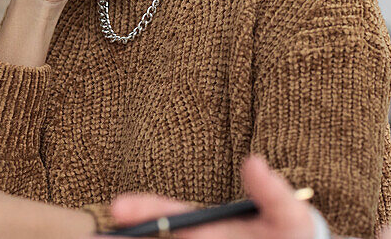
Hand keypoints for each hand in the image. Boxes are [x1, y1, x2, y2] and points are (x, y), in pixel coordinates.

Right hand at [106, 155, 313, 238]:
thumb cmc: (296, 232)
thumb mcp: (289, 213)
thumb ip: (271, 191)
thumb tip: (253, 160)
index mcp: (210, 225)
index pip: (171, 217)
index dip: (145, 211)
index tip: (120, 207)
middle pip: (155, 236)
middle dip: (124, 237)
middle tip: (94, 238)